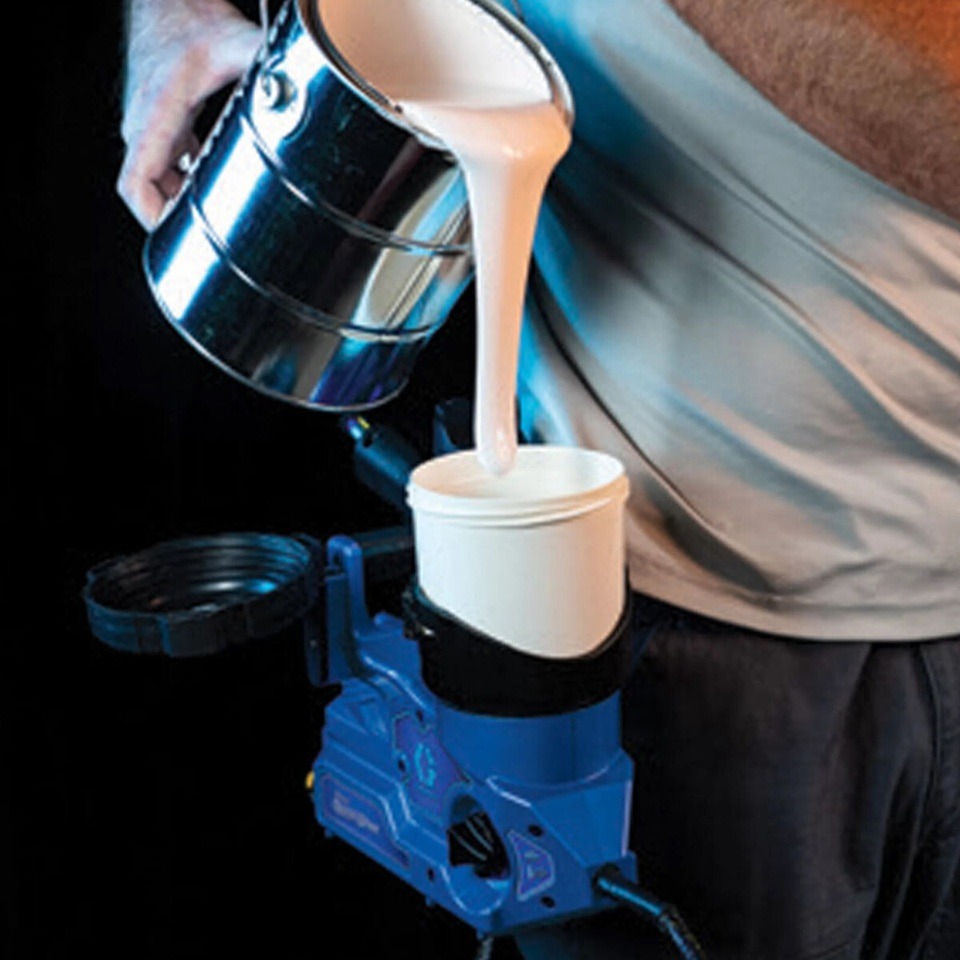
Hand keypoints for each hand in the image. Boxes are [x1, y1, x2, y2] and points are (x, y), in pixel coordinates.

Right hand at [117, 0, 261, 228]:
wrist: (171, 0)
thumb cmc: (193, 19)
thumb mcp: (236, 42)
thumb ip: (268, 66)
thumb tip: (300, 88)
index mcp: (156, 115)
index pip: (135, 184)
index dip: (154, 219)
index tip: (179, 236)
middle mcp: (143, 125)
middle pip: (145, 192)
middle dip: (173, 218)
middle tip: (213, 233)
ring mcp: (147, 126)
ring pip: (154, 183)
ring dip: (180, 202)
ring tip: (216, 216)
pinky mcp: (160, 125)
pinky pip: (164, 168)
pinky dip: (184, 183)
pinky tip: (214, 186)